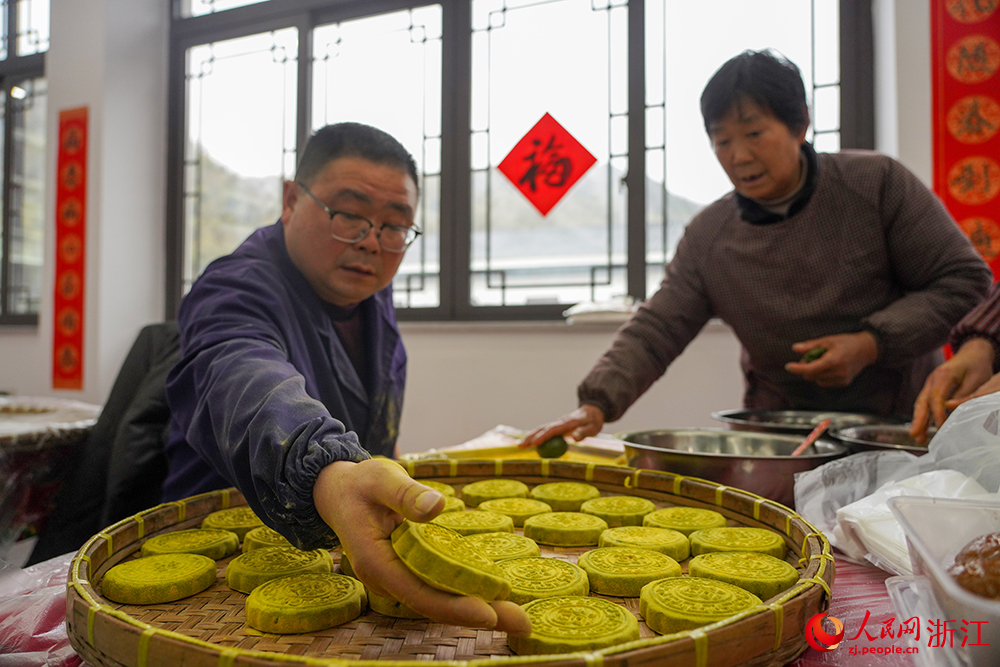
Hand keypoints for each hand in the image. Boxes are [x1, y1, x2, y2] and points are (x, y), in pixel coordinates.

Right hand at [312, 458, 530, 635]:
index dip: (455, 606)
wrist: (338, 491)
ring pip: (439, 600)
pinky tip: (495, 598)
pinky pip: (438, 588)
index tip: (490, 614)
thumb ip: (406, 493)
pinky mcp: (407, 572)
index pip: (420, 592)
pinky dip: (466, 594)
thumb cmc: (361, 482)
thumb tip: (437, 506)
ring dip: (478, 608)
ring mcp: (396, 579)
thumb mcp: (381, 478)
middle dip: (479, 615)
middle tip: (523, 624)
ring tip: (518, 618)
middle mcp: (385, 579)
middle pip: (435, 604)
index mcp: (375, 562)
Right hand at [518, 404, 605, 448]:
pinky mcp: (557, 426)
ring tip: (520, 446)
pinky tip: (530, 443)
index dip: (543, 436)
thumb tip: (574, 437)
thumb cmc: (593, 421)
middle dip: (531, 437)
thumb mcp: (593, 427)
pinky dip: (536, 436)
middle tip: (521, 446)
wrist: (592, 411)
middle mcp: (560, 422)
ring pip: (541, 429)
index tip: (535, 444)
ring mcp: (557, 423)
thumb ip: (584, 432)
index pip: (552, 430)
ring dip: (530, 436)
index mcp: (568, 422)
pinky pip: (545, 431)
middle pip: (542, 428)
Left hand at [784, 332, 878, 387]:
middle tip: (808, 357)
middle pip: (812, 376)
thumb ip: (811, 346)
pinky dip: (821, 376)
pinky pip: (825, 383)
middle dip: (805, 368)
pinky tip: (827, 368)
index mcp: (833, 360)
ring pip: (817, 380)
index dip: (797, 368)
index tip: (788, 366)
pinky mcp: (844, 383)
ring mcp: (841, 379)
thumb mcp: (828, 340)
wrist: (867, 349)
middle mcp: (838, 372)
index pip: (810, 369)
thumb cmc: (846, 342)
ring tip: (820, 361)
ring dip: (814, 373)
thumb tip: (795, 348)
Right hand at [910, 337, 995, 442]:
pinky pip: (926, 403)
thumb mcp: (976, 379)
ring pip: (921, 403)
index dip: (937, 414)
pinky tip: (923, 429)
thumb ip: (963, 394)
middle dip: (918, 419)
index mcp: (943, 375)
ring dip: (919, 420)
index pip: (936, 398)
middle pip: (922, 401)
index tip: (941, 428)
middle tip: (914, 434)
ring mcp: (931, 384)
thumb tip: (950, 409)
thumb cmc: (976, 365)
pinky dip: (924, 416)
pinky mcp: (933, 389)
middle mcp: (932, 379)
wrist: (973, 352)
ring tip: (917, 437)